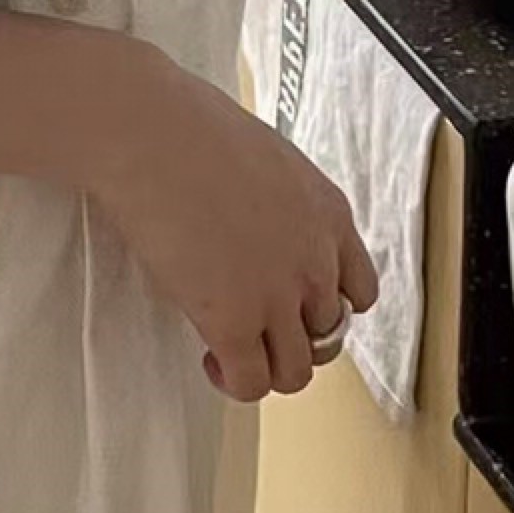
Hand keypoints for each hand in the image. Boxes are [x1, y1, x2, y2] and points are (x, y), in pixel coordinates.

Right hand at [91, 52, 380, 401]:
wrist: (152, 136)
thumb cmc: (193, 129)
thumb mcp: (269, 162)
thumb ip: (284, 208)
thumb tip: (263, 228)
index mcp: (330, 215)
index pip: (361, 290)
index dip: (326, 305)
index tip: (294, 302)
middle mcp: (316, 261)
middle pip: (329, 335)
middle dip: (292, 336)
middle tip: (255, 325)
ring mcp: (278, 296)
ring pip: (296, 372)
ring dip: (266, 366)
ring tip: (232, 346)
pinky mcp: (233, 322)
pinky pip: (252, 383)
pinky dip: (232, 380)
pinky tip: (210, 354)